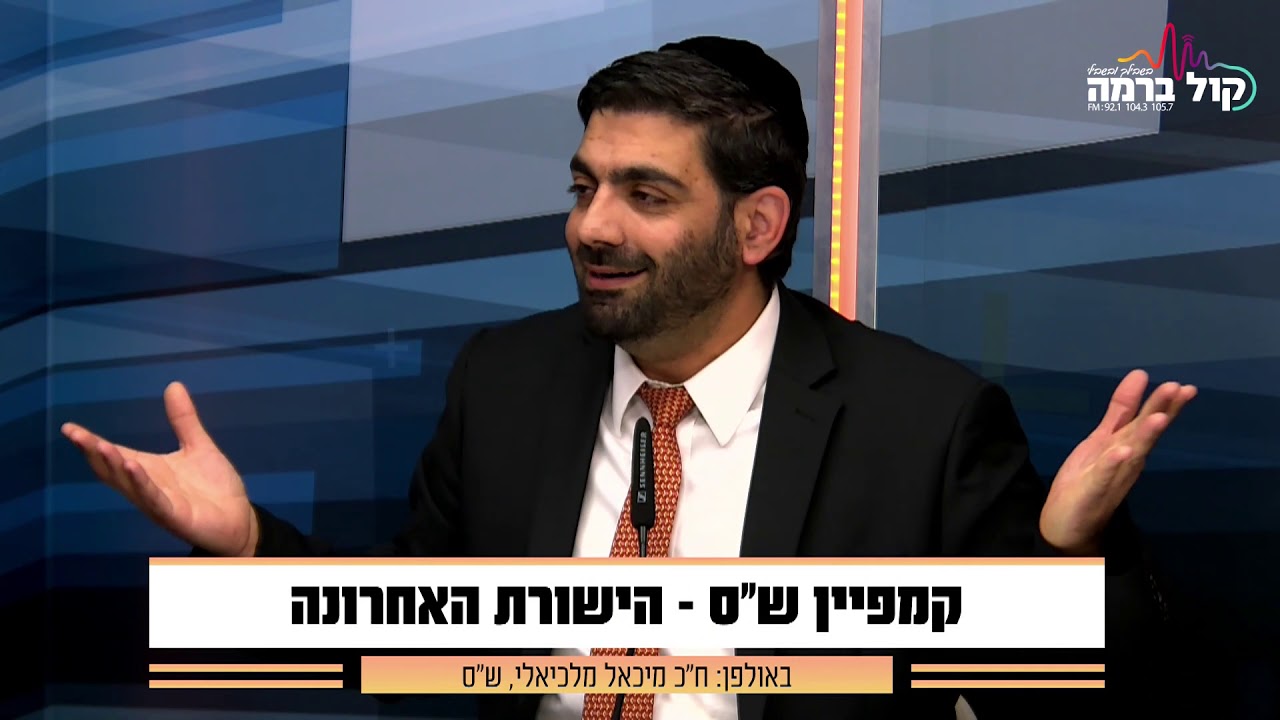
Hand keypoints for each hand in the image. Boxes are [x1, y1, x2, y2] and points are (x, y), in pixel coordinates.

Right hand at [61, 381, 257, 556]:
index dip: (92, 443)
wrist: (239, 519)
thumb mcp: (198, 446)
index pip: (114, 454)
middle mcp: (146, 487)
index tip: (69, 428)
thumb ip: (183, 420)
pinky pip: (154, 500)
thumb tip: (173, 385)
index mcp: (149, 470)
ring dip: (114, 466)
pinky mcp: (175, 516)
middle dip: (94, 452)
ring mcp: (158, 504)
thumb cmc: (214, 487)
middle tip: (75, 434)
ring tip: (101, 446)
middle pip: (112, 470)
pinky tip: (132, 466)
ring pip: (129, 485)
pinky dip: (142, 484)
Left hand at [1041, 369, 1195, 554]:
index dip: (1163, 403)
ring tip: (1159, 417)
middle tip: (1180, 389)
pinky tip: (1123, 451)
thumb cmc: (1087, 480)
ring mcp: (1111, 477)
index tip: (1184, 386)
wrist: (1067, 527)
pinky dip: (1113, 463)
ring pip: (1132, 453)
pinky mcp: (1092, 492)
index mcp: (1126, 446)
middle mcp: (1125, 461)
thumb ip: (1120, 411)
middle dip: (1161, 411)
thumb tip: (1140, 376)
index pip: (1146, 421)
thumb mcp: (1102, 439)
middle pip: (1144, 433)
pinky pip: (1104, 476)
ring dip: (1145, 435)